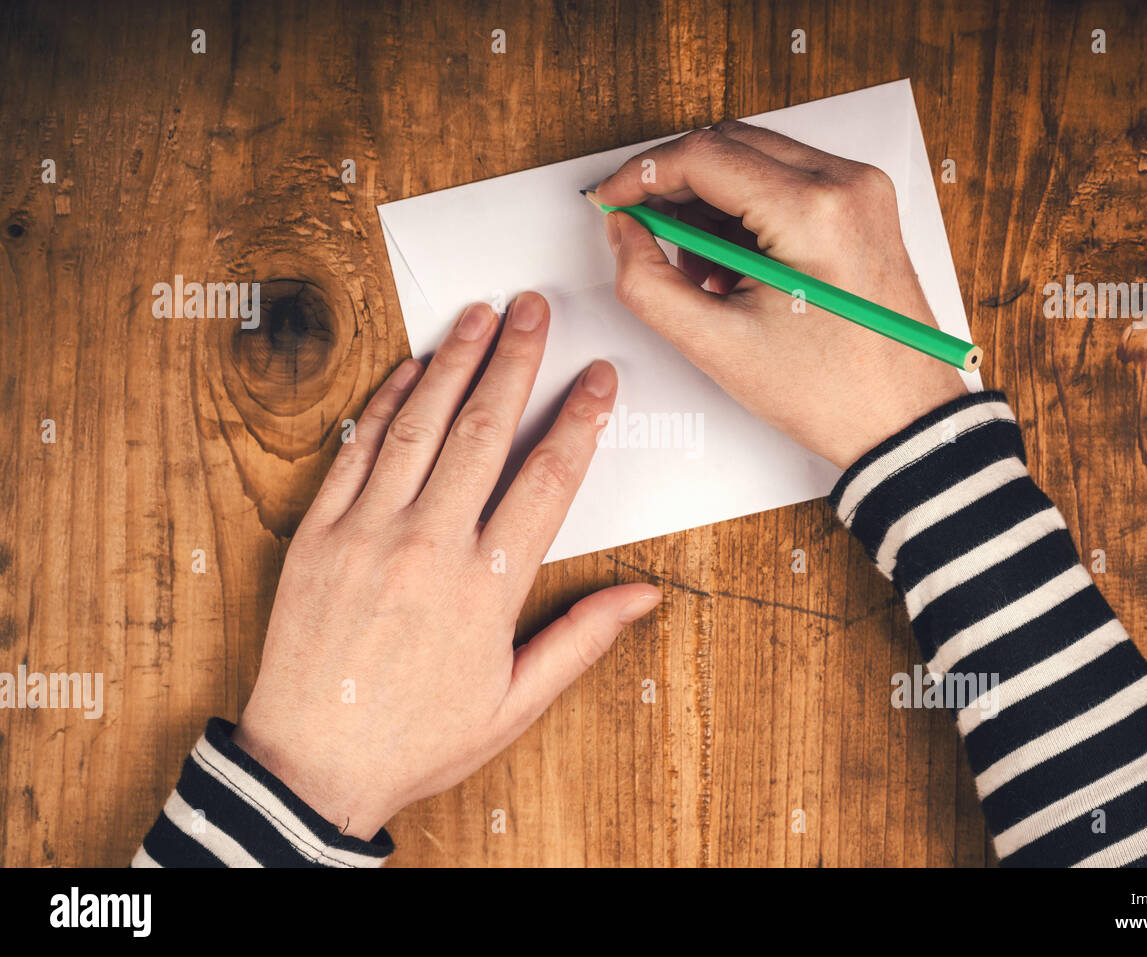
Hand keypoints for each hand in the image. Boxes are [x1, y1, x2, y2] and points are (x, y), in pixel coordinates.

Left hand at [231, 292, 661, 838]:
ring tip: (481, 316)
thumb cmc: (416, 739)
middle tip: (536, 309)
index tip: (599, 380)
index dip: (581, 420)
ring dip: (455, 363)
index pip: (548, 479)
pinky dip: (386, 402)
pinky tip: (413, 368)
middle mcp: (428, 546)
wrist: (310, 765)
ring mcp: (367, 532)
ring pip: (421, 425)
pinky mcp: (318, 533)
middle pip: (486, 431)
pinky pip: (356, 450)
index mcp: (485, 588)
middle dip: (518, 361)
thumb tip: (642, 596)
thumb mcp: (514, 702)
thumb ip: (581, 638)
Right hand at [596, 121, 966, 468]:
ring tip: (699, 268)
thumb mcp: (717, 345)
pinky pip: (789, 180)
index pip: (704, 156)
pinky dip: (748, 209)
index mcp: (813, 212)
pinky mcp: (865, 206)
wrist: (903, 420)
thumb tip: (623, 233)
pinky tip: (735, 264)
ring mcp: (862, 191)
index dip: (642, 174)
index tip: (611, 200)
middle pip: (730, 144)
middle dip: (674, 183)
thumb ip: (649, 284)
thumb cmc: (830, 392)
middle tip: (642, 230)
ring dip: (711, 198)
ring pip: (757, 158)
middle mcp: (846, 184)